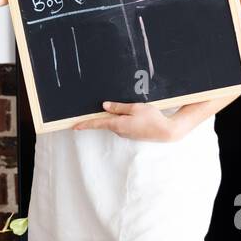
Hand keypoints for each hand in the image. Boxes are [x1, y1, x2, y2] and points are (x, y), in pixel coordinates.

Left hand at [72, 101, 187, 141]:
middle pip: (105, 122)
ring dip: (110, 117)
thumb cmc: (152, 118)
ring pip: (114, 123)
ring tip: (109, 109)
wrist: (167, 131)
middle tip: (88, 113)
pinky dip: (118, 120)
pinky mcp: (132, 133)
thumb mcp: (135, 108)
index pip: (97, 123)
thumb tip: (104, 107)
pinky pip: (121, 125)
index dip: (85, 124)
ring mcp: (126, 133)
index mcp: (118, 124)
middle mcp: (120, 131)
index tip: (74, 126)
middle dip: (97, 118)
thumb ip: (118, 107)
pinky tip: (124, 114)